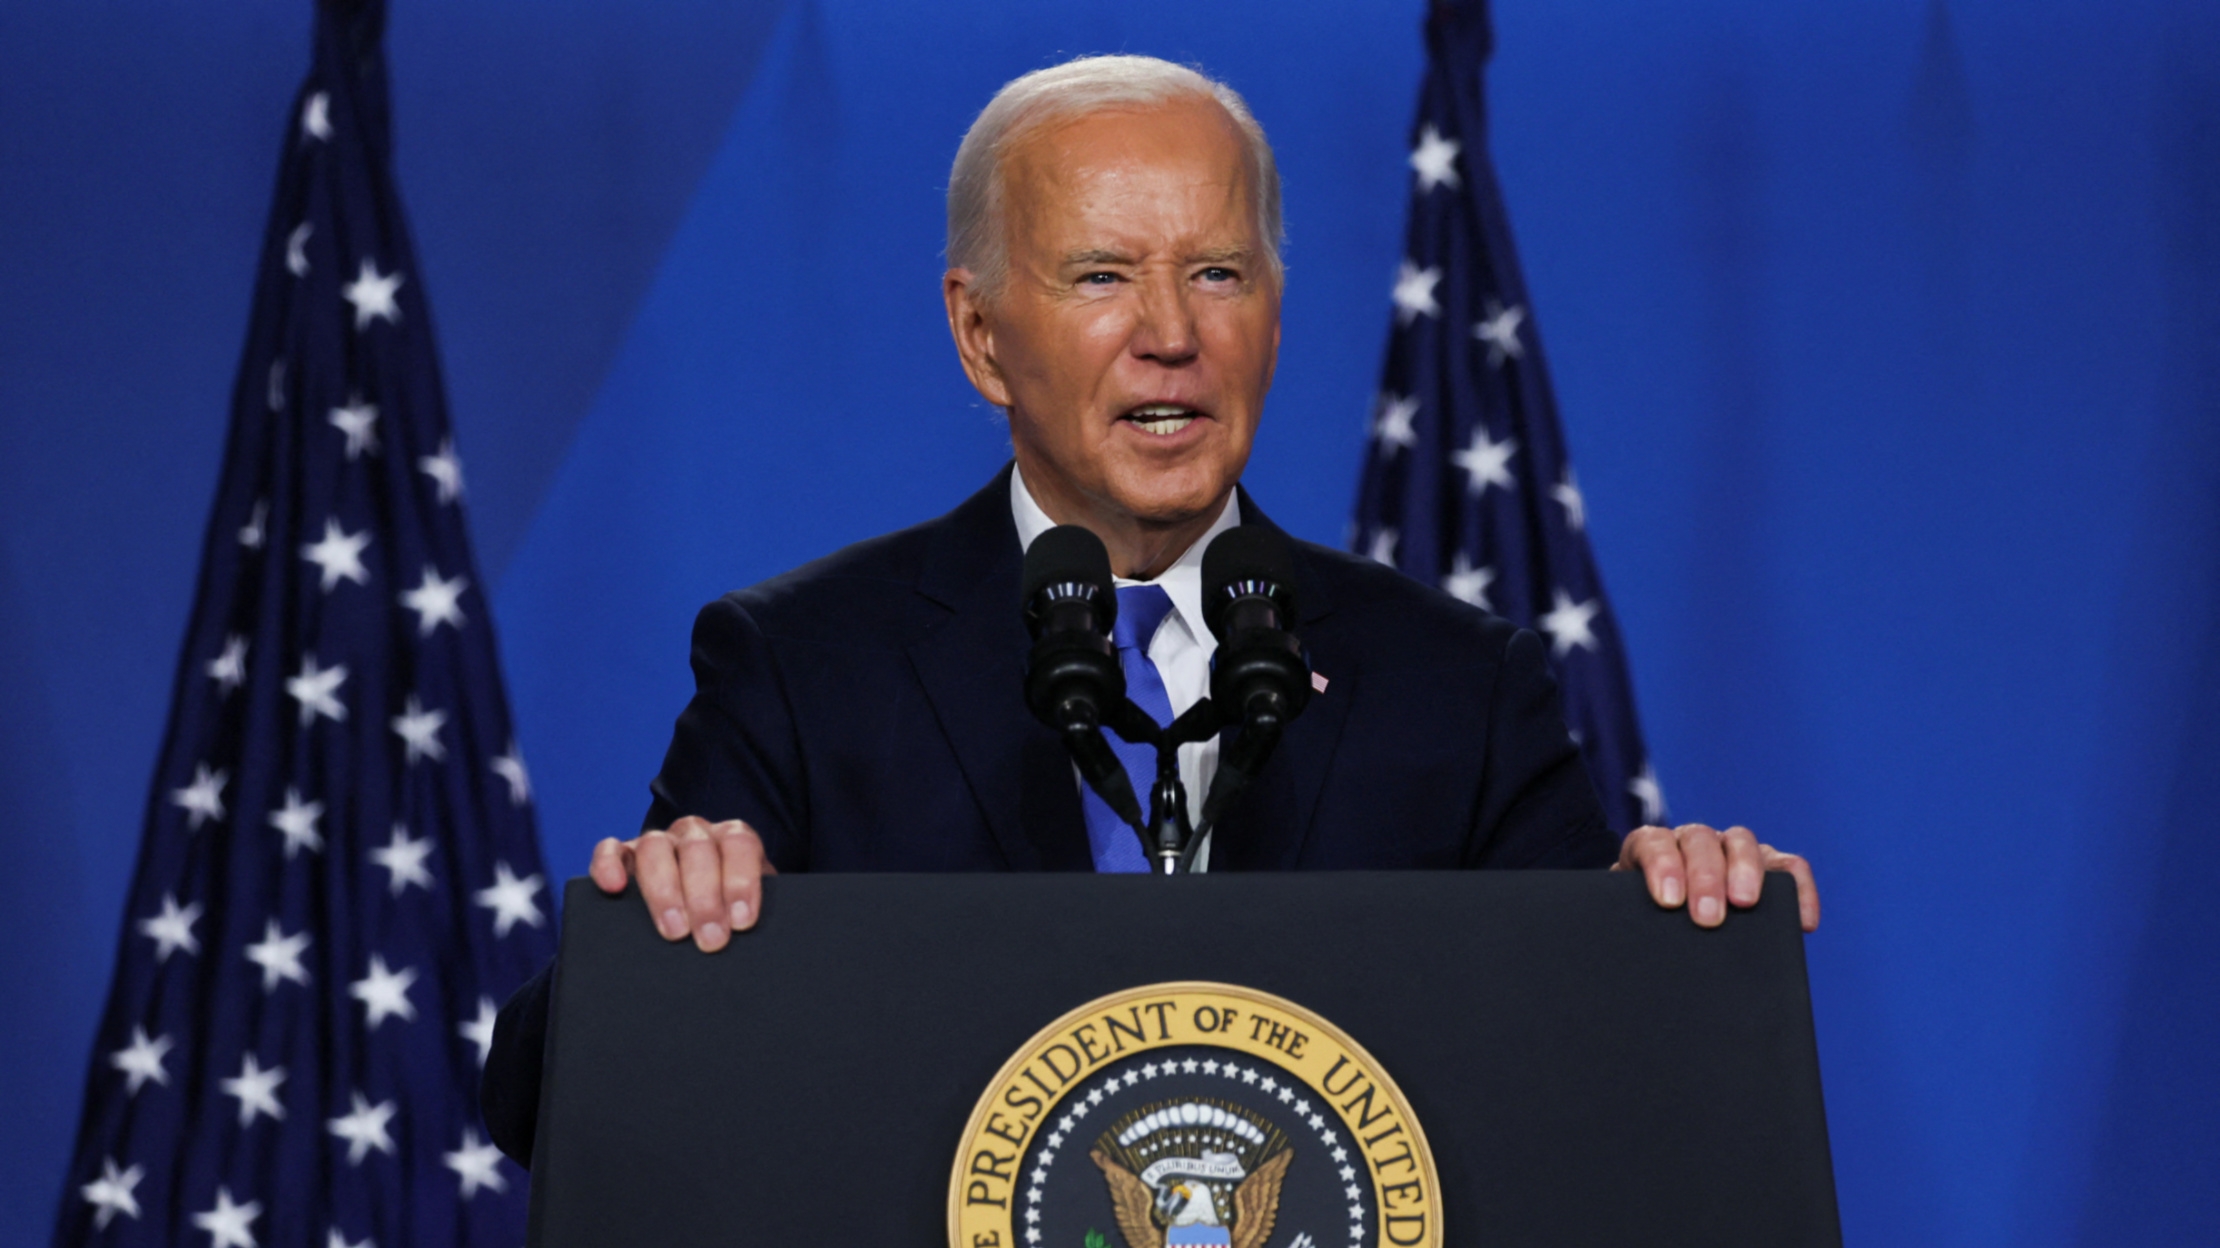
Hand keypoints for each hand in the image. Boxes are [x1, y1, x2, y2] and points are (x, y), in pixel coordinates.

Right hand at [589, 816, 774, 951]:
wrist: (700, 922)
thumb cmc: (727, 918)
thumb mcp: (745, 912)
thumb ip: (750, 916)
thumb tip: (751, 941)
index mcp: (732, 840)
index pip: (740, 845)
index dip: (741, 881)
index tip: (742, 921)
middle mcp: (695, 834)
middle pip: (698, 849)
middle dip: (705, 898)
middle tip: (711, 939)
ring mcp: (658, 843)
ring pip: (655, 847)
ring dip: (665, 890)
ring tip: (675, 932)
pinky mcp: (622, 856)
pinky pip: (610, 849)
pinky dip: (608, 864)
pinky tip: (614, 888)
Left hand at [1612, 823, 1818, 932]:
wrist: (1660, 933)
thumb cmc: (1645, 930)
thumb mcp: (1632, 926)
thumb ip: (1630, 929)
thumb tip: (1634, 956)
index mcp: (1649, 850)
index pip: (1653, 842)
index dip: (1661, 865)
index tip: (1668, 901)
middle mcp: (1690, 842)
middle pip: (1700, 841)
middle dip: (1705, 877)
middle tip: (1708, 917)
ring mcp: (1730, 850)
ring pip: (1741, 843)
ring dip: (1745, 871)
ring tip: (1746, 904)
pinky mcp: (1767, 866)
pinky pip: (1788, 866)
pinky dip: (1797, 887)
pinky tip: (1802, 921)